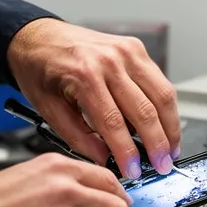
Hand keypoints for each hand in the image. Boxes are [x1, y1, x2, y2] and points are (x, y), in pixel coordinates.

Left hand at [6, 18, 180, 178]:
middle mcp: (110, 59)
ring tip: (170, 149)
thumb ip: (78, 137)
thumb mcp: (48, 108)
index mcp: (84, 74)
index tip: (132, 171)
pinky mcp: (135, 48)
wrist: (37, 35)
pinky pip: (159, 80)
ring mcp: (126, 51)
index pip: (114, 122)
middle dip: (157, 144)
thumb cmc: (39, 68)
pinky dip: (165, 106)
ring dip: (170, 126)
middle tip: (161, 167)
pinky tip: (164, 124)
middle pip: (145, 110)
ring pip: (162, 94)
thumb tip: (104, 159)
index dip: (127, 152)